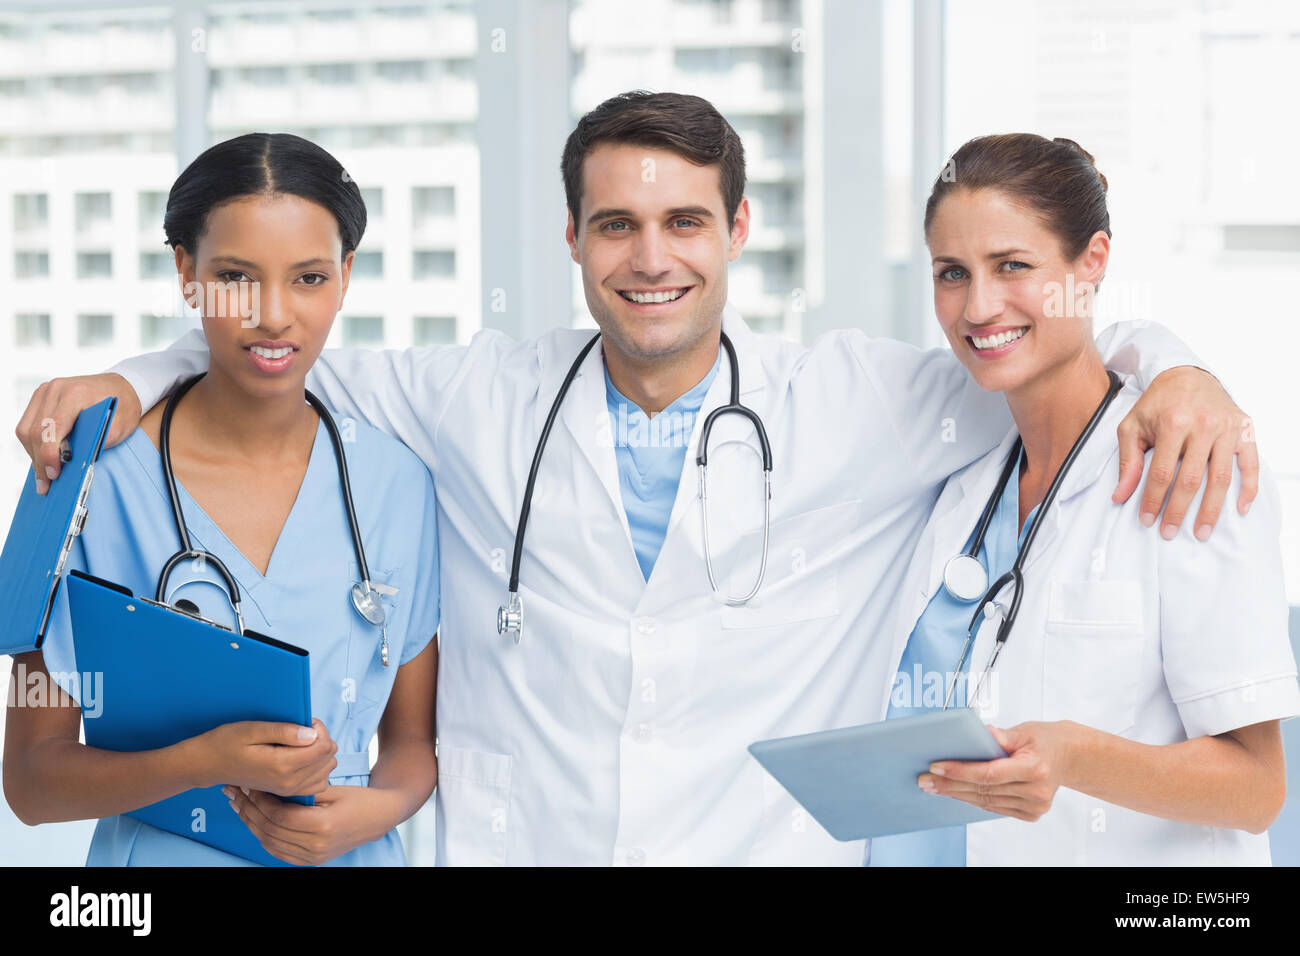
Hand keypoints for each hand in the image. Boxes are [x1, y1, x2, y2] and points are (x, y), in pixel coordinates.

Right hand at [15, 373, 141, 494]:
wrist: (122, 386)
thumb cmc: (123, 407)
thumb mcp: (119, 427)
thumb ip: (97, 443)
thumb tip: (73, 463)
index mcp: (75, 393)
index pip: (52, 428)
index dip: (49, 454)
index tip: (54, 474)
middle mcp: (55, 389)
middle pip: (35, 431)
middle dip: (39, 461)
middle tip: (45, 485)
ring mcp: (44, 391)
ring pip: (26, 429)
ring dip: (33, 454)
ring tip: (43, 476)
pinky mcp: (40, 397)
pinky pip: (28, 424)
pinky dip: (33, 444)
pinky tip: (43, 459)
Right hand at [193, 718, 336, 797]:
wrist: (208, 765)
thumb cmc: (227, 742)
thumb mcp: (253, 729)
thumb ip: (285, 732)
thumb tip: (313, 735)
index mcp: (282, 765)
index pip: (324, 747)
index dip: (320, 729)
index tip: (305, 722)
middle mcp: (289, 782)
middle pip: (329, 759)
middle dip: (322, 740)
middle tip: (302, 731)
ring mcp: (288, 790)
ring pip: (326, 771)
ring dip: (321, 754)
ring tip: (301, 743)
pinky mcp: (286, 792)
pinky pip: (317, 783)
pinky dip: (316, 769)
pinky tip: (302, 757)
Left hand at [222, 784, 399, 866]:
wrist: (379, 818)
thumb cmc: (358, 799)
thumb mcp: (332, 789)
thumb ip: (303, 791)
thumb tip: (271, 783)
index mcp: (323, 825)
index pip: (279, 815)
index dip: (260, 800)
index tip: (250, 784)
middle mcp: (317, 845)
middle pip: (271, 830)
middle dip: (250, 810)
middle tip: (236, 793)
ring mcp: (314, 856)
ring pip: (270, 843)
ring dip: (251, 824)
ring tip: (239, 806)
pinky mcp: (312, 861)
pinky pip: (278, 852)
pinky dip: (264, 837)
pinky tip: (255, 822)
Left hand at [917, 721, 1078, 821]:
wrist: (1069, 756)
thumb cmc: (1045, 740)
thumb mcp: (1025, 730)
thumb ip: (1001, 735)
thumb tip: (979, 733)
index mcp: (1035, 768)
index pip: (989, 773)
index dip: (960, 772)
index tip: (937, 767)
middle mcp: (1036, 791)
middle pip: (984, 789)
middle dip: (950, 785)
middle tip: (925, 780)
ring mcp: (1035, 806)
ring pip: (986, 801)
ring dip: (958, 794)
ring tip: (934, 786)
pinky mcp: (1031, 813)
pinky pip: (994, 807)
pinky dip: (974, 799)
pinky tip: (956, 792)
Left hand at [1113, 366, 1256, 540]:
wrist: (1188, 375)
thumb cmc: (1157, 404)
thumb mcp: (1132, 426)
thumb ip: (1128, 461)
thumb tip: (1120, 496)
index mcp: (1174, 423)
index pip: (1162, 473)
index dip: (1153, 500)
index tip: (1147, 520)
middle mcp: (1204, 425)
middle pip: (1191, 479)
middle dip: (1179, 510)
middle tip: (1170, 533)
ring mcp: (1228, 428)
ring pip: (1221, 477)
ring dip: (1211, 509)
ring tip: (1201, 532)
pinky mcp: (1245, 430)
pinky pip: (1251, 464)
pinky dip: (1248, 488)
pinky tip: (1239, 509)